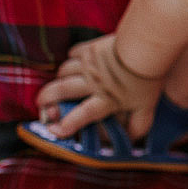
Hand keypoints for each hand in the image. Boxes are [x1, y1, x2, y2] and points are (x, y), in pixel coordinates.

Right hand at [33, 35, 162, 138]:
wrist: (144, 47)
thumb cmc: (147, 80)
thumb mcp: (146, 108)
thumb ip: (138, 126)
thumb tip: (131, 140)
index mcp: (105, 99)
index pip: (83, 115)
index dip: (68, 124)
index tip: (54, 130)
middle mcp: (92, 83)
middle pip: (63, 90)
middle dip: (48, 98)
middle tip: (40, 103)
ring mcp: (89, 64)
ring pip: (64, 71)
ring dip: (58, 78)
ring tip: (56, 84)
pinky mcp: (91, 48)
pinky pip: (74, 53)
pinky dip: (71, 57)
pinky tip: (72, 60)